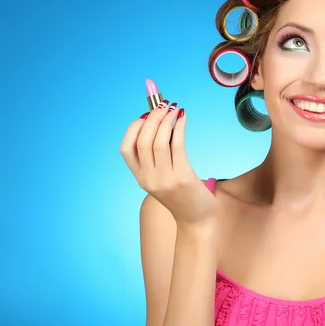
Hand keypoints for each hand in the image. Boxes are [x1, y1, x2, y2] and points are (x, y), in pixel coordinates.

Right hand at [120, 100, 216, 226]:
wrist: (198, 221)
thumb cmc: (184, 196)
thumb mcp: (165, 176)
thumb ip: (161, 156)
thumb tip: (162, 122)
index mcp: (140, 178)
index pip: (125, 149)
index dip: (134, 128)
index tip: (146, 114)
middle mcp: (148, 179)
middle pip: (142, 141)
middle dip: (152, 118)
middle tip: (164, 104)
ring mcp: (164, 179)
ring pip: (158, 142)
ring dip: (166, 120)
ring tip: (174, 108)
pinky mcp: (182, 178)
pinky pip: (177, 146)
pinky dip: (179, 128)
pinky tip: (183, 118)